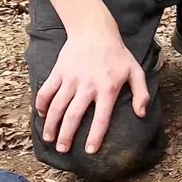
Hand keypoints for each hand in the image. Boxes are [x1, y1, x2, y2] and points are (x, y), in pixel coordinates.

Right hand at [36, 23, 148, 154]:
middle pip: (74, 115)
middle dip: (67, 135)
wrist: (94, 30)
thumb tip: (141, 114)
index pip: (101, 117)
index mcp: (107, 88)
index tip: (89, 150)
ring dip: (51, 124)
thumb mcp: (135, 71)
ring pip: (58, 105)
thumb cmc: (117, 54)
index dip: (95, 136)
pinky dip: (41, 103)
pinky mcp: (58, 71)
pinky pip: (47, 90)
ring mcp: (70, 78)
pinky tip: (40, 114)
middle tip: (63, 150)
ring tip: (49, 139)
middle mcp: (87, 85)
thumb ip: (140, 93)